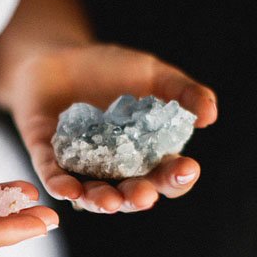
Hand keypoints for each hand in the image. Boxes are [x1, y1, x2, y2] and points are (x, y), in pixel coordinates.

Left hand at [11, 44, 217, 212]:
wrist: (54, 54)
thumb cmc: (107, 68)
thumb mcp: (150, 74)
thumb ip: (182, 92)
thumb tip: (210, 116)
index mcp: (145, 156)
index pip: (167, 177)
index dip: (178, 177)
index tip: (186, 168)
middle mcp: (114, 171)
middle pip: (131, 194)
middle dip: (140, 197)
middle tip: (146, 195)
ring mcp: (80, 168)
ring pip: (93, 195)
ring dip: (102, 202)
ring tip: (112, 203)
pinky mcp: (47, 157)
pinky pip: (54, 177)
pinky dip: (62, 186)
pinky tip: (69, 192)